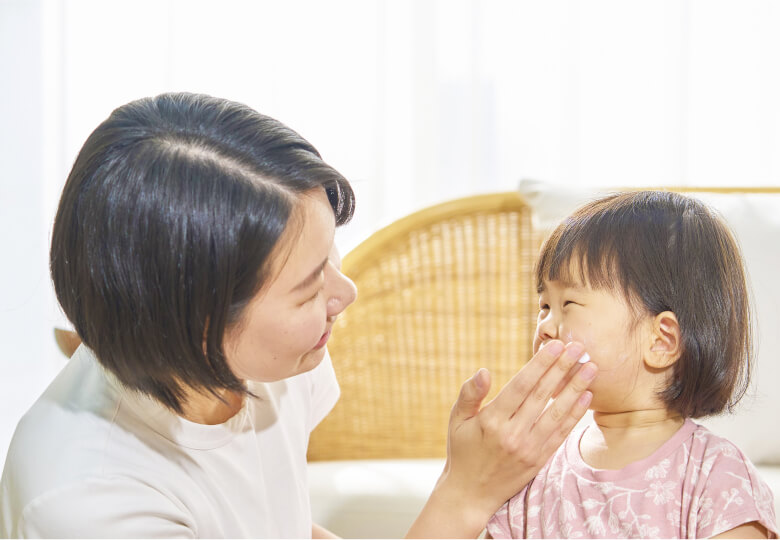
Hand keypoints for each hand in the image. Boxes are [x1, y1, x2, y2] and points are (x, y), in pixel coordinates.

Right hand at [406, 340, 595, 537]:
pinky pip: (561, 433)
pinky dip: (575, 414)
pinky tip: (585, 396)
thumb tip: (484, 371)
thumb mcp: (456, 420)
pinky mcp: (540, 459)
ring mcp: (529, 448)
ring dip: (576, 388)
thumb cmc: (463, 451)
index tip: (555, 346)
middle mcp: (512, 434)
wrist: (471, 493)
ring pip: (557, 412)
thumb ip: (469, 394)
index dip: (540, 364)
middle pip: (543, 395)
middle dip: (563, 368)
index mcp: (491, 420)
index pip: (521, 386)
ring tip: (591, 367)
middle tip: (579, 347)